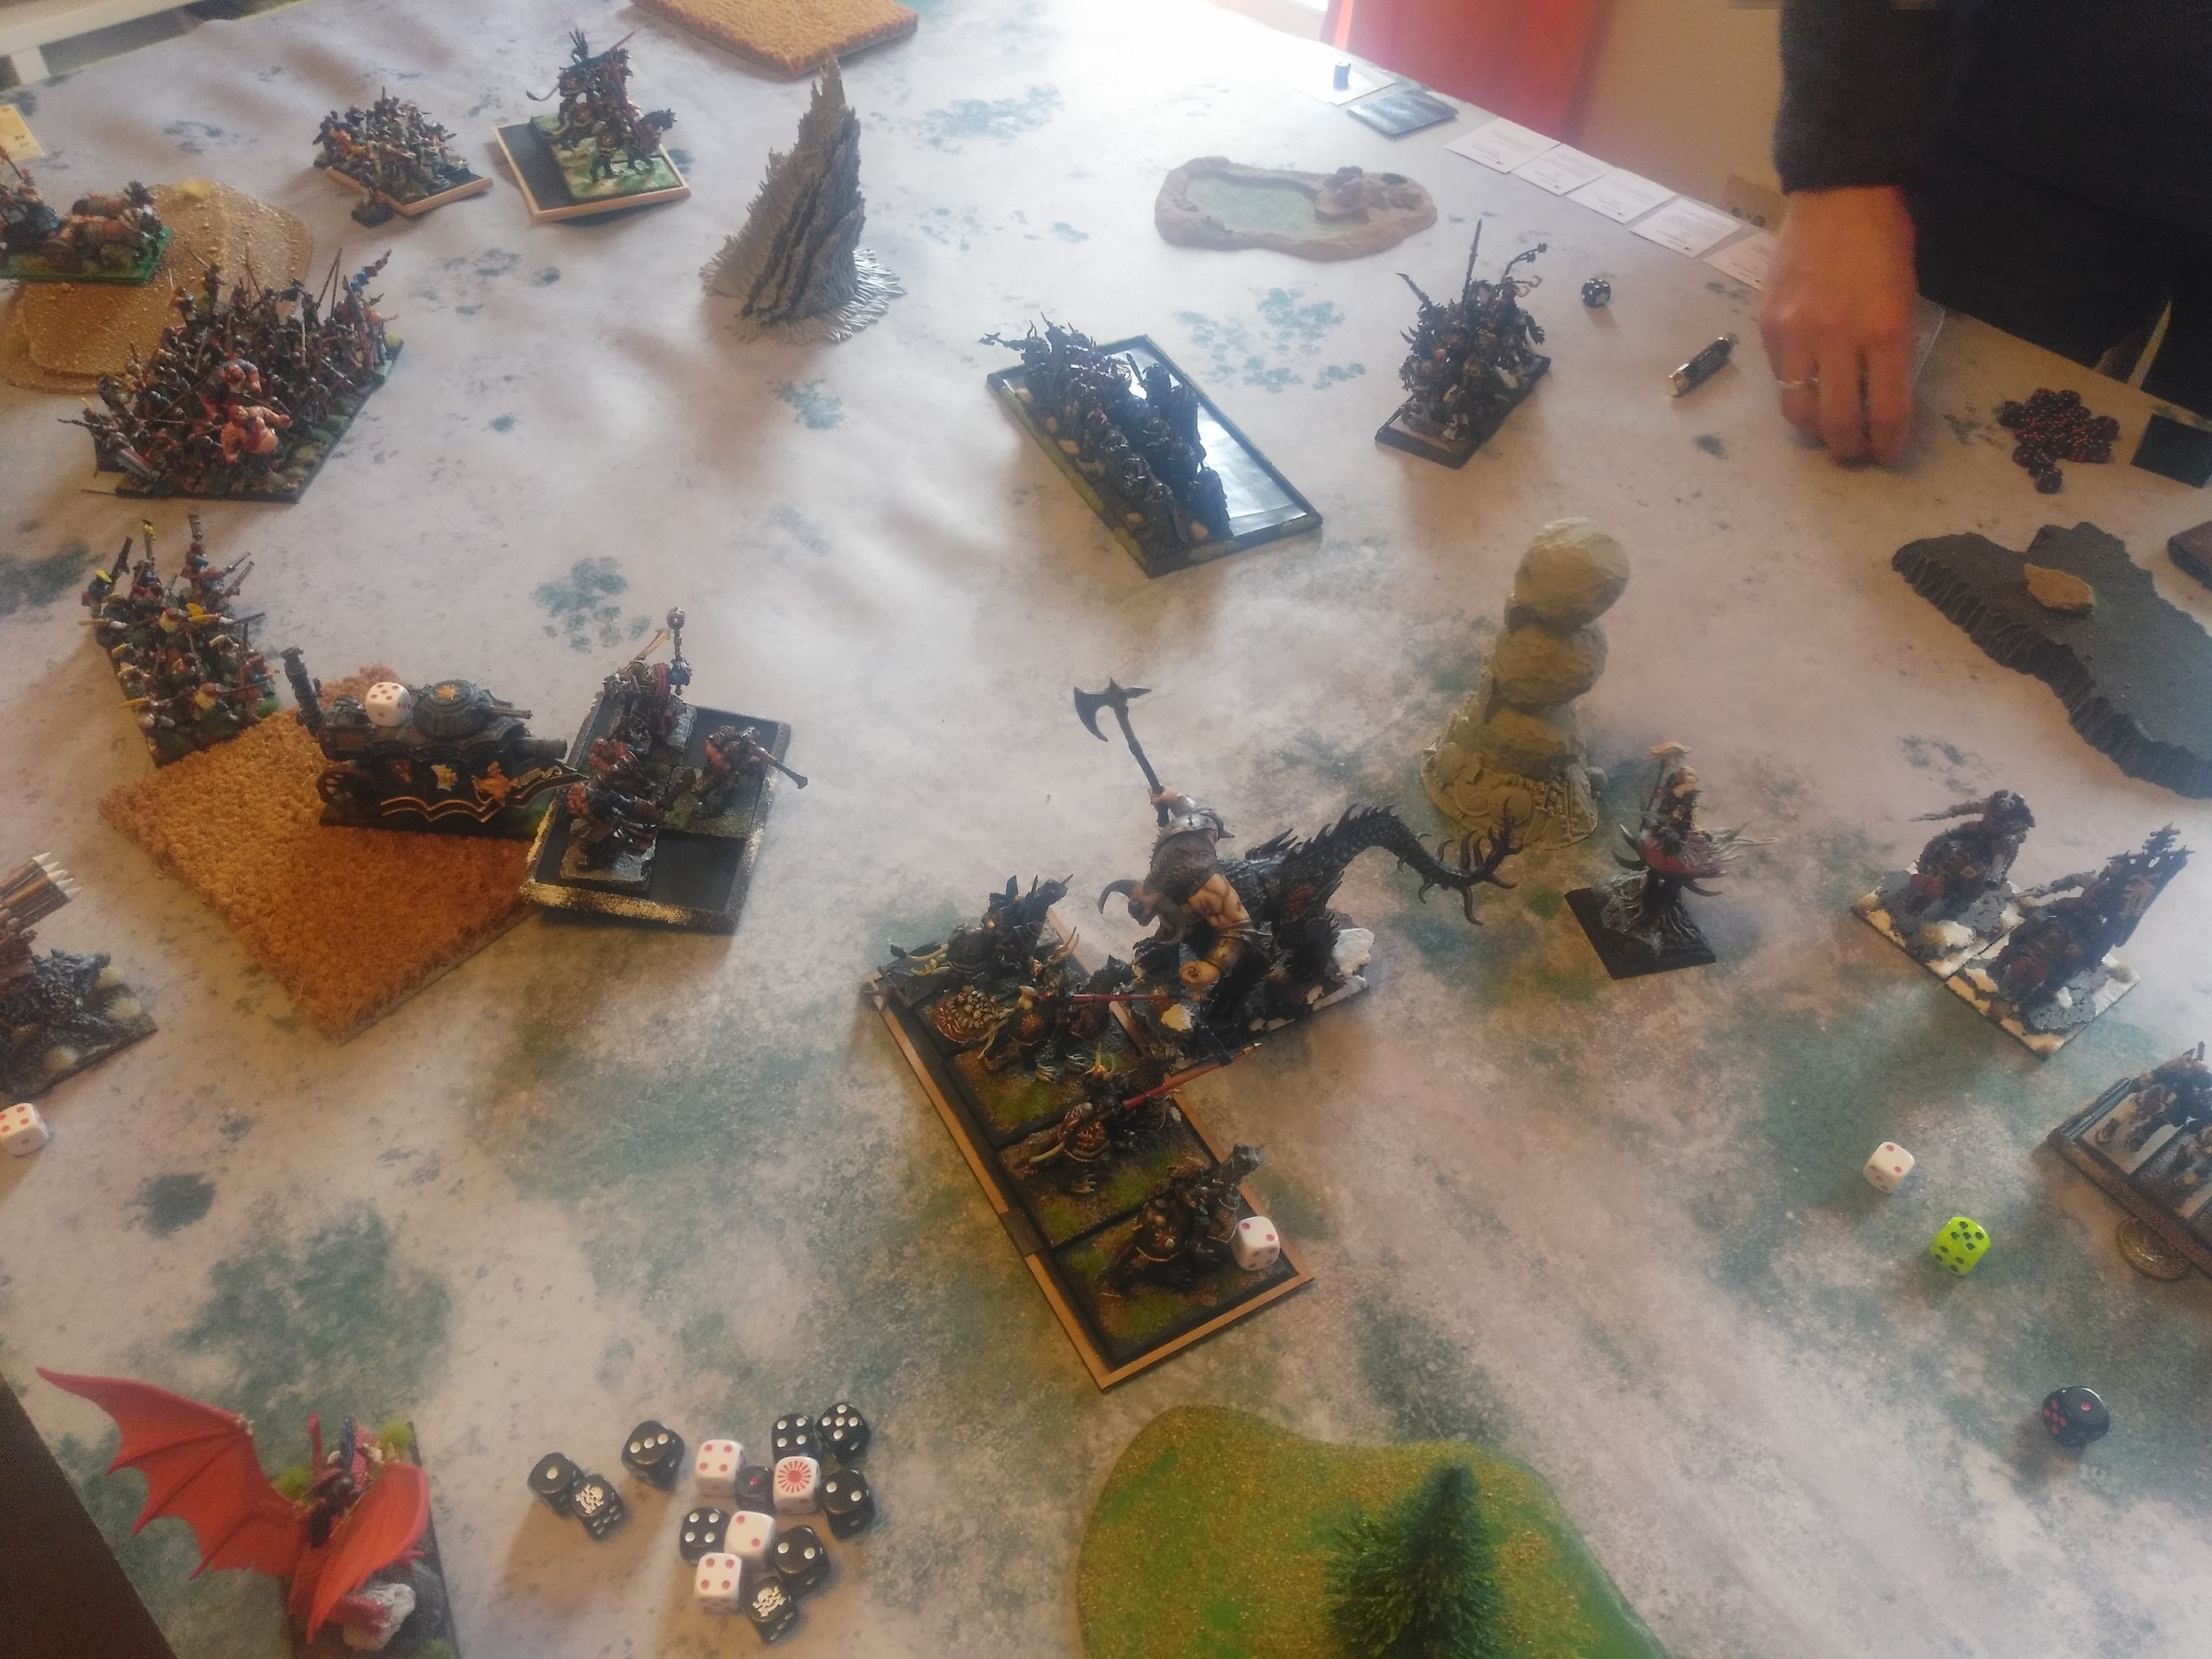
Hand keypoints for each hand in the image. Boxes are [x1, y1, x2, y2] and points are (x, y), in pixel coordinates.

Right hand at [1759, 186, 1918, 463]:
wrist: (1838, 191)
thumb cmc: (1884, 239)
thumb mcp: (1905, 294)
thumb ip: (1892, 345)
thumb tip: (1879, 392)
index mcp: (1886, 330)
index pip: (1886, 410)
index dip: (1887, 443)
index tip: (1887, 453)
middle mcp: (1839, 339)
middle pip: (1837, 421)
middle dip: (1848, 448)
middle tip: (1853, 452)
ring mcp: (1797, 334)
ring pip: (1798, 408)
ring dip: (1813, 428)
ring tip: (1824, 428)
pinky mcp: (1769, 325)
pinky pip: (1780, 376)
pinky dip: (1794, 387)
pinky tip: (1805, 380)